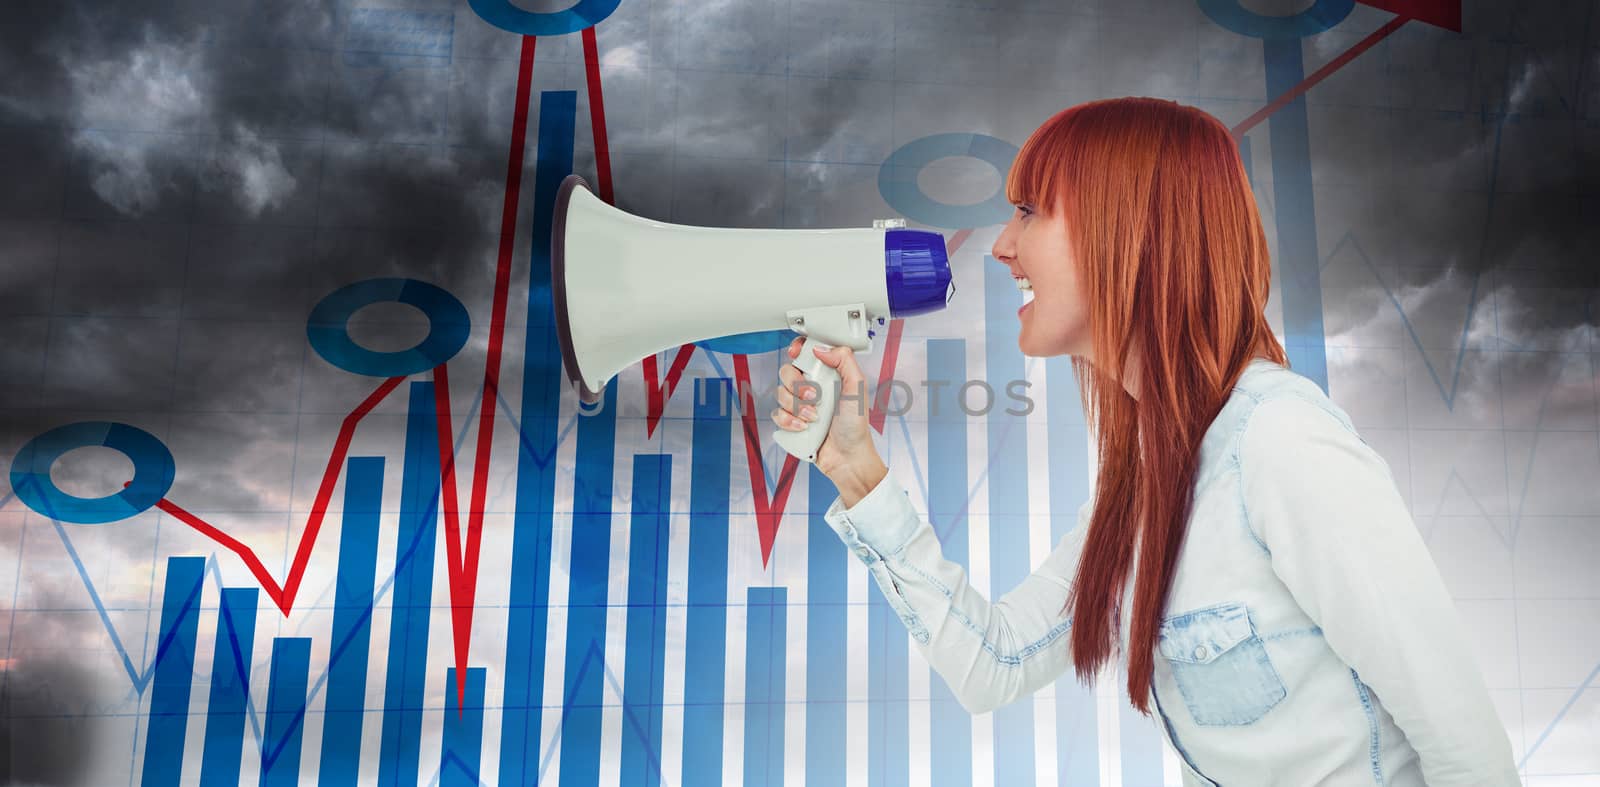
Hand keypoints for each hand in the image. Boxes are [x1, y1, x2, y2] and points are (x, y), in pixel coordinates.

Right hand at [772, 335, 885, 500]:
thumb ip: (844, 361)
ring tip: (813, 418)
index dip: (798, 350)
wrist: (848, 457)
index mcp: (827, 374)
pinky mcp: (791, 421)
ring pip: (779, 393)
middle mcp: (812, 387)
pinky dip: (788, 421)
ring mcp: (799, 404)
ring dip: (795, 406)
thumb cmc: (856, 425)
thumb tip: (821, 349)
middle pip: (787, 371)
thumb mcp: (858, 387)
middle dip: (797, 385)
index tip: (796, 354)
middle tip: (814, 397)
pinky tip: (803, 427)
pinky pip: (776, 414)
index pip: (806, 353)